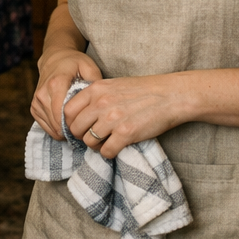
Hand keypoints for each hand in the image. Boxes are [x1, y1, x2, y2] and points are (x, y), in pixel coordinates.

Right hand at [30, 48, 102, 139]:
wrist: (54, 59)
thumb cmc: (74, 63)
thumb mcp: (89, 66)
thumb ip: (95, 82)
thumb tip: (100, 100)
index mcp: (56, 84)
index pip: (62, 113)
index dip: (76, 125)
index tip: (88, 126)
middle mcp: (42, 93)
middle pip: (57, 123)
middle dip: (72, 130)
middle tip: (86, 128)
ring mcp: (36, 101)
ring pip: (51, 127)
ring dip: (65, 131)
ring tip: (77, 125)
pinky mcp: (34, 107)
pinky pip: (45, 126)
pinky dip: (57, 129)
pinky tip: (67, 124)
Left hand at [63, 75, 191, 158]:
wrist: (171, 96)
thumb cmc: (143, 90)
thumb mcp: (113, 85)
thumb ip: (96, 96)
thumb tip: (79, 113)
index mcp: (96, 89)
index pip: (67, 110)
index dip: (70, 122)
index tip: (79, 127)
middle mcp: (101, 103)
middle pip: (75, 128)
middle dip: (81, 136)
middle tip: (91, 137)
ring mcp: (112, 119)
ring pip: (89, 141)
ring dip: (95, 146)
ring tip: (105, 142)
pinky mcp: (126, 134)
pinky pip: (106, 151)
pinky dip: (108, 153)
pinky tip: (116, 148)